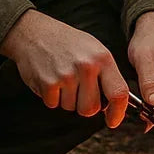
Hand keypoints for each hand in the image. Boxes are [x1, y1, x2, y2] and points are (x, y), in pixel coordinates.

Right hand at [0, 9, 128, 127]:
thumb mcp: (95, 50)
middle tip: (79, 90)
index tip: (113, 121)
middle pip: (91, 108)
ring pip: (72, 108)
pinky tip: (51, 79)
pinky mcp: (48, 83)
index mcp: (103, 58)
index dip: (118, 112)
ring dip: (67, 100)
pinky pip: (54, 105)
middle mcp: (87, 66)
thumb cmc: (68, 43)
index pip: (118, 93)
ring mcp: (67, 75)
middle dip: (85, 106)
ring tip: (64, 79)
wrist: (35, 33)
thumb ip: (107, 75)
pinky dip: (52, 97)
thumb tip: (115, 104)